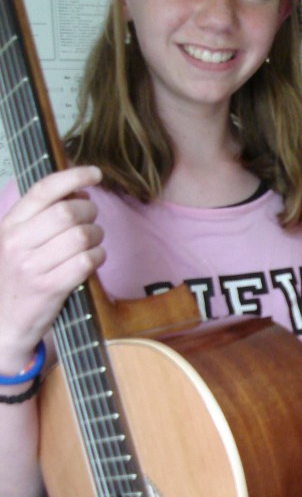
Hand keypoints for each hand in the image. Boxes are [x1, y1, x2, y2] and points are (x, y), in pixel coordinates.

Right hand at [0, 167, 103, 368]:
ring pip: (80, 236)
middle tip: (92, 219)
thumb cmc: (17, 278)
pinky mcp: (49, 288)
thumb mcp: (16, 243)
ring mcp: (32, 266)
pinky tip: (93, 260)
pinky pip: (86, 261)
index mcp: (9, 225)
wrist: (3, 323)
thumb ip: (39, 218)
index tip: (95, 173)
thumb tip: (77, 191)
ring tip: (92, 242)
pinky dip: (98, 257)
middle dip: (90, 212)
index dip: (73, 176)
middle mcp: (17, 243)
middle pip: (67, 212)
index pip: (42, 190)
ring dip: (96, 236)